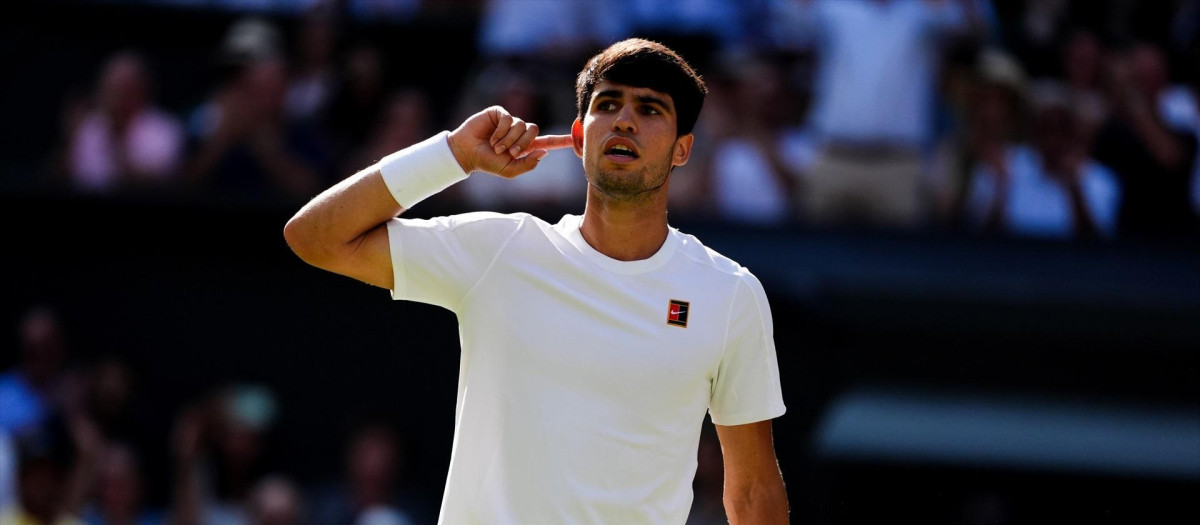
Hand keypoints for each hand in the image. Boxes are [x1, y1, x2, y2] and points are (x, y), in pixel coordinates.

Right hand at [447, 106, 572, 177]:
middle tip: (509, 152)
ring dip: (509, 140)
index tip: (577, 138)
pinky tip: (492, 138)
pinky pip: (508, 119)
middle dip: (522, 144)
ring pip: (521, 125)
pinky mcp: (499, 113)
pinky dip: (501, 131)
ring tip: (496, 147)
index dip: (562, 140)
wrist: (467, 153)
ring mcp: (509, 121)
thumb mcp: (510, 170)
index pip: (548, 141)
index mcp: (525, 146)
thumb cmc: (487, 163)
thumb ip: (528, 164)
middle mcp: (519, 132)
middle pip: (534, 131)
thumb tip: (544, 152)